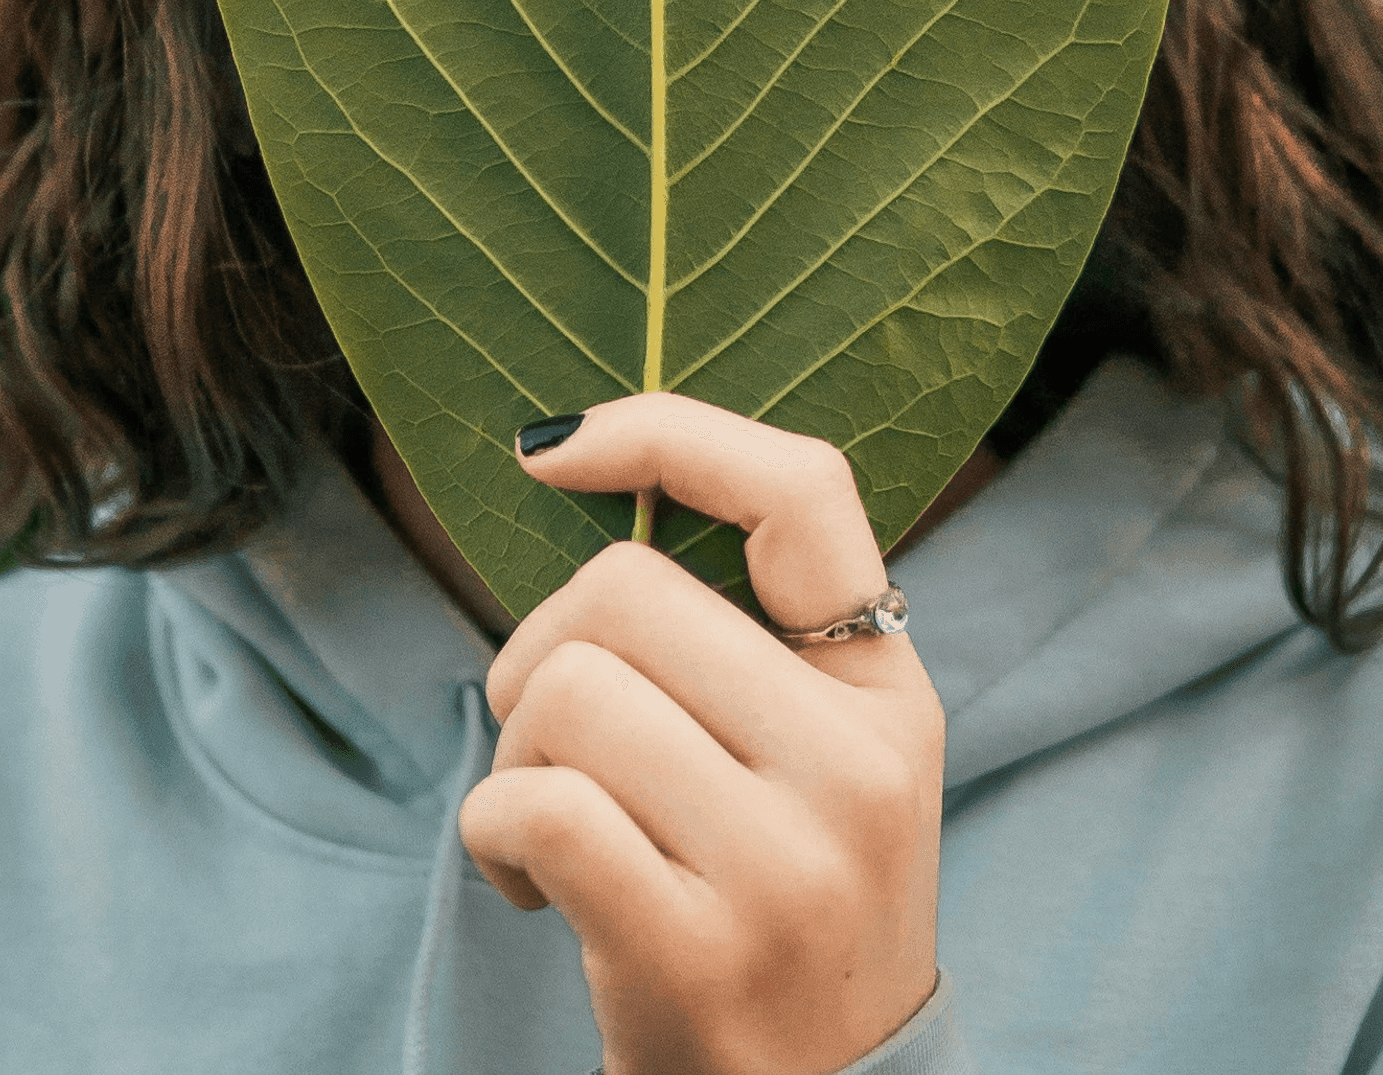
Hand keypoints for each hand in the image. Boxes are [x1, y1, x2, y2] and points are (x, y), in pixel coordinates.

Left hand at [458, 393, 943, 1074]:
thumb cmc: (775, 911)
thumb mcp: (815, 762)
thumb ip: (743, 639)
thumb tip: (579, 461)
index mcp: (889, 689)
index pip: (802, 490)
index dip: (665, 431)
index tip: (550, 447)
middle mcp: (860, 765)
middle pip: (624, 590)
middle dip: (538, 654)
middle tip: (551, 742)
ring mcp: (789, 863)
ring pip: (567, 691)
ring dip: (514, 754)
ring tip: (553, 829)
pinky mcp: (700, 952)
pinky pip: (535, 804)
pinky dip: (494, 833)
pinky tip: (534, 889)